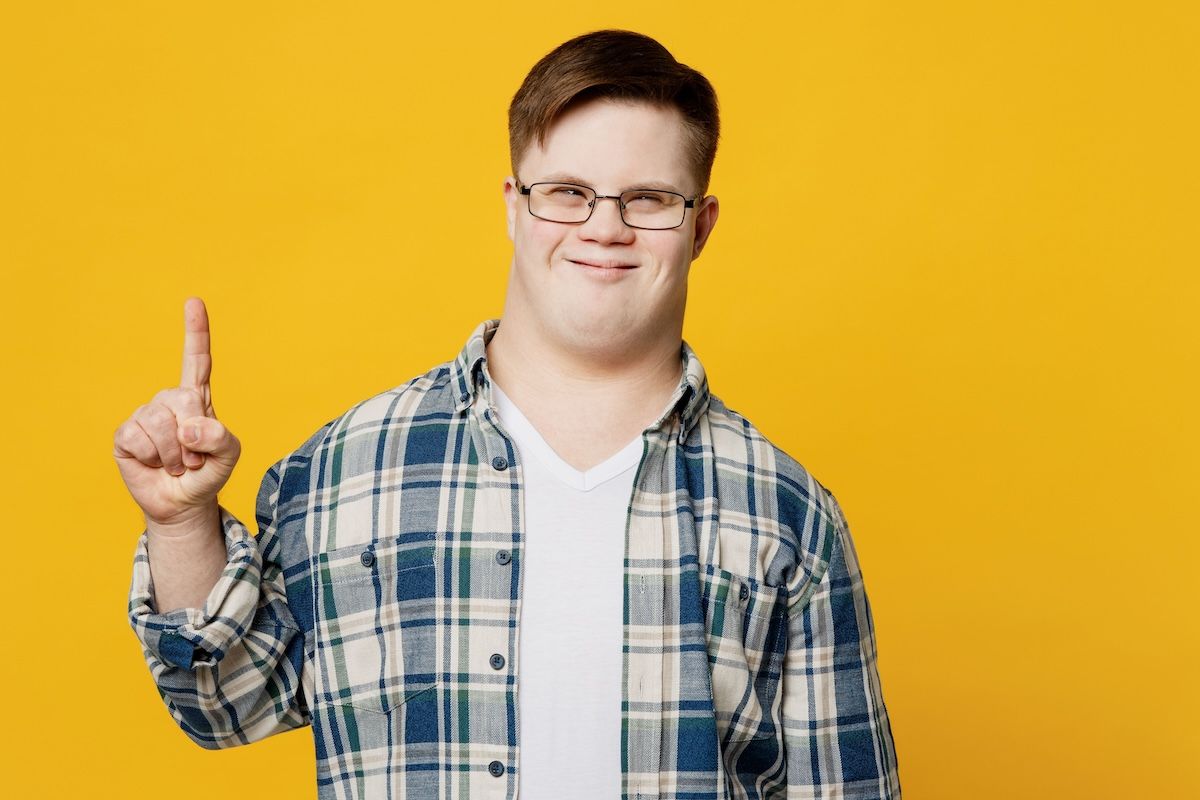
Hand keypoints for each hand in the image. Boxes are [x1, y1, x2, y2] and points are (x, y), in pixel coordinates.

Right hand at [113, 297, 241, 526]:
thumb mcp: (229, 456)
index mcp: (198, 398)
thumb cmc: (208, 473)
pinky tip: (154, 463)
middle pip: (183, 399)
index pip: (198, 359)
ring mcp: (145, 415)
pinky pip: (138, 437)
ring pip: (160, 422)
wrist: (183, 502)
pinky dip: (152, 457)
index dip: (196, 331)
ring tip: (176, 463)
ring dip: (174, 452)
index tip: (193, 301)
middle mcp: (169, 400)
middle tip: (194, 457)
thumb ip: (220, 438)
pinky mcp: (125, 435)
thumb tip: (189, 427)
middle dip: (194, 435)